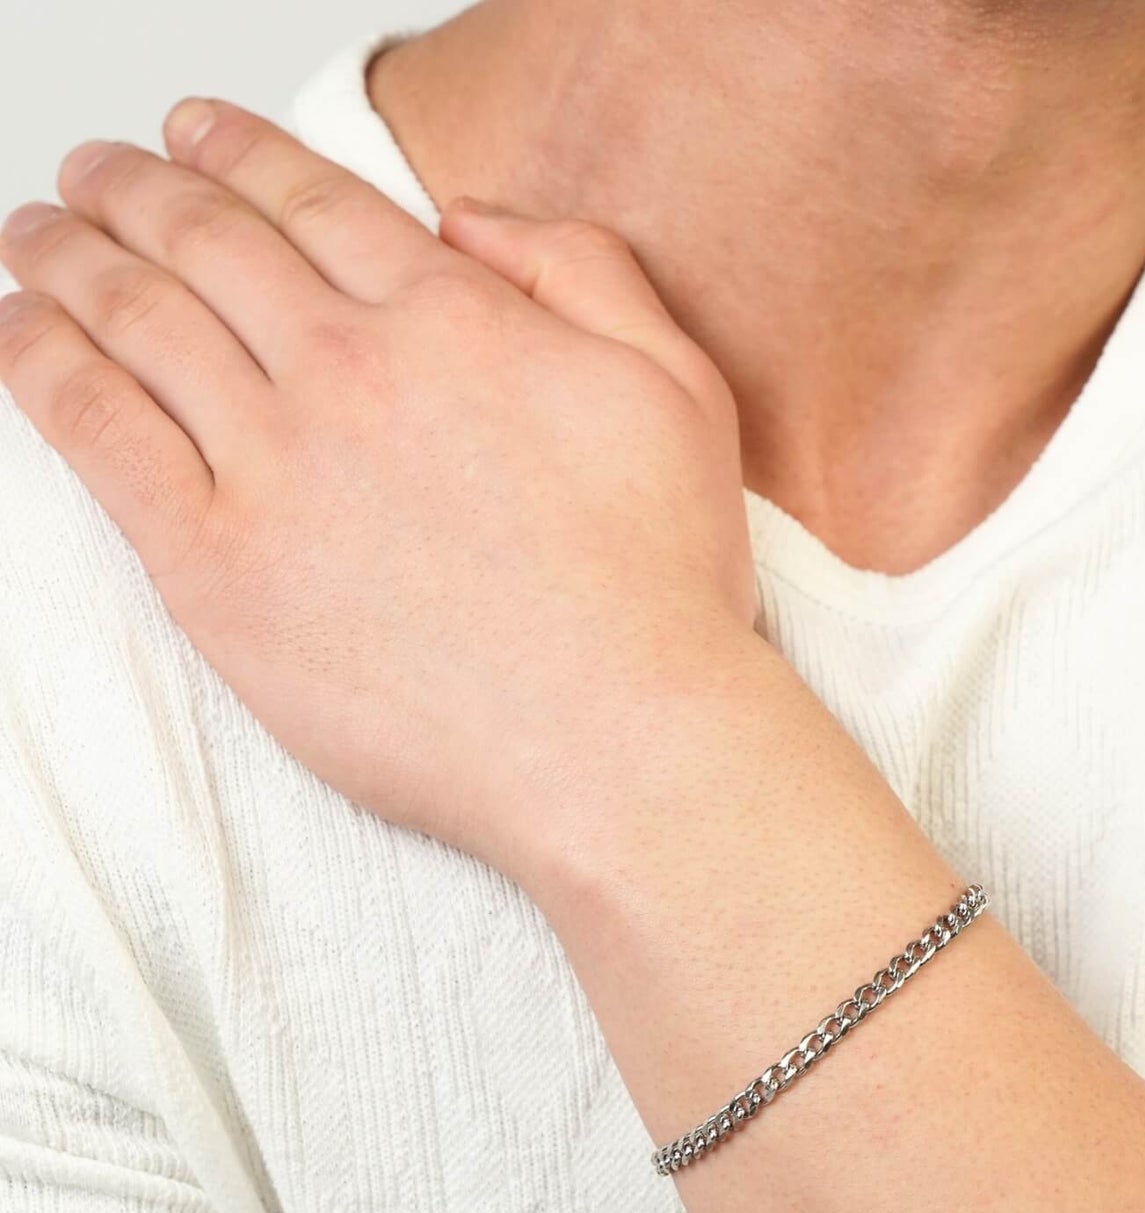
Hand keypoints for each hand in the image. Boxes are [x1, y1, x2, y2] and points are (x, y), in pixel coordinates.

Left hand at [0, 98, 761, 887]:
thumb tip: (471, 220)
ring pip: (136, 321)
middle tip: (96, 174)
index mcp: (454, 321)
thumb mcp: (678, 392)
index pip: (312, 202)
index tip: (193, 135)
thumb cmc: (660, 592)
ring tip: (38, 236)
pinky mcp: (218, 570)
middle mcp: (348, 372)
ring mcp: (274, 469)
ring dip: (72, 257)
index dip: (237, 153)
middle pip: (207, 244)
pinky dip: (42, 365)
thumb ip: (585, 274)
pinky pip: (99, 436)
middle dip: (136, 189)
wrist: (620, 744)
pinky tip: (21, 333)